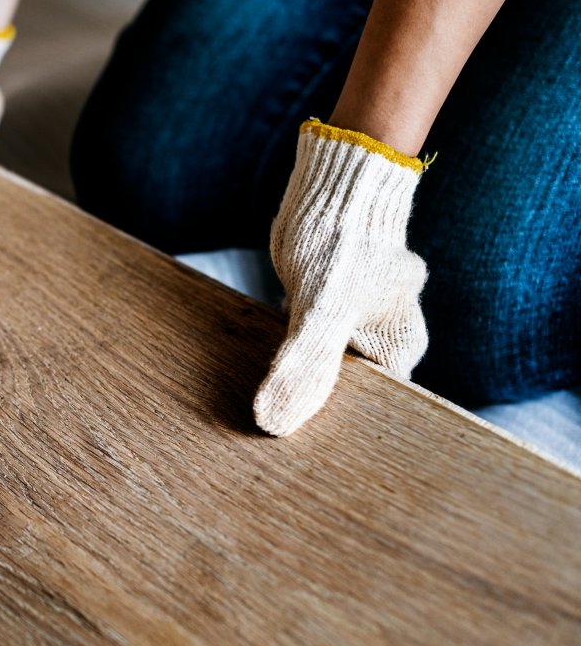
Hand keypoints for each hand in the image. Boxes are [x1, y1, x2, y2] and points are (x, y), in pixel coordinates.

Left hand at [253, 120, 429, 436]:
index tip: (299, 459)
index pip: (373, 412)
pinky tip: (251, 371)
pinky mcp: (319, 306)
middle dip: (308, 411)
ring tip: (251, 414)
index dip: (337, 435)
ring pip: (315, 366)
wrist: (334, 186)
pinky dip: (278, 353)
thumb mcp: (321, 312)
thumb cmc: (343, 243)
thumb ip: (305, 367)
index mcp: (395, 349)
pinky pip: (297, 342)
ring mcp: (347, 323)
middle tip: (264, 439)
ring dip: (289, 382)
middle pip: (343, 392)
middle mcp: (376, 340)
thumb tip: (274, 424)